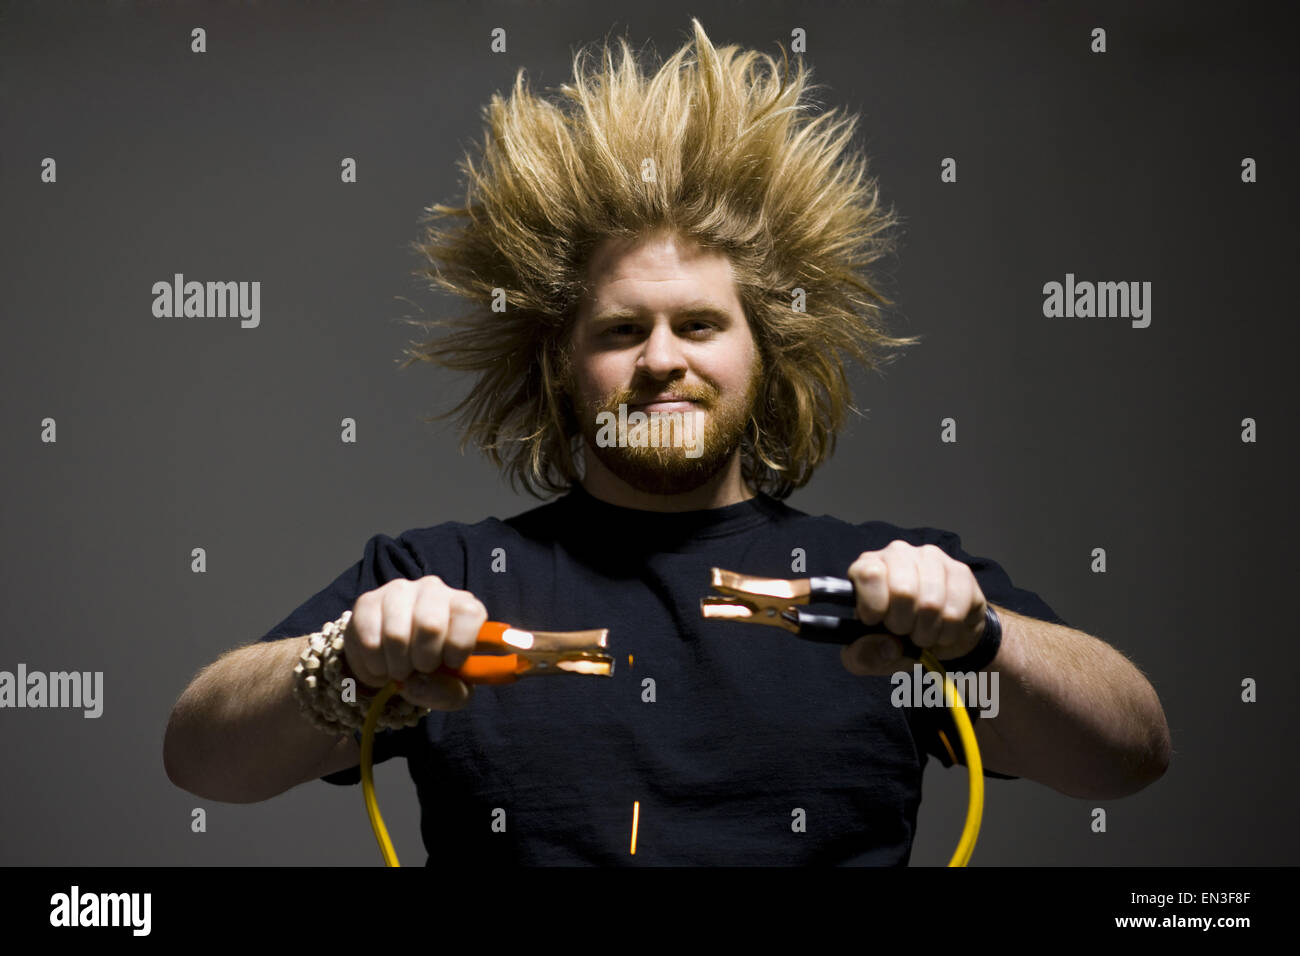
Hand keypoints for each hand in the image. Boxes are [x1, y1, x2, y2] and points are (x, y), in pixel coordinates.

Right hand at [342, 575, 487, 709]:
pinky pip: (369, 640)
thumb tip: (419, 683)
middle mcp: (433, 590)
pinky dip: (374, 665)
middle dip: (424, 661)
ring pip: (396, 634)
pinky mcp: (368, 601)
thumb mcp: (454, 690)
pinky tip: (381, 665)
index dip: (459, 645)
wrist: (393, 662)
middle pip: (430, 625)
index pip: (468, 613)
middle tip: (419, 669)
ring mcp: (399, 591)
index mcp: (463, 606)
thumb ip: (450, 693)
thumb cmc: (433, 671)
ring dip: (396, 666)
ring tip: (399, 669)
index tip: (450, 663)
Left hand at [840, 541, 988, 676]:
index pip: (869, 574)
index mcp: (867, 567)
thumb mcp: (868, 655)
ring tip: (923, 633)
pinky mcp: (960, 571)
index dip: (874, 606)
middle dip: (903, 625)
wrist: (936, 636)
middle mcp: (898, 554)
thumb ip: (864, 656)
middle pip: (903, 590)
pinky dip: (947, 633)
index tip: (876, 622)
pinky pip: (955, 611)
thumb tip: (888, 646)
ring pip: (931, 603)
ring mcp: (932, 558)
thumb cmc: (895, 637)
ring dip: (927, 632)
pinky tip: (942, 629)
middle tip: (903, 631)